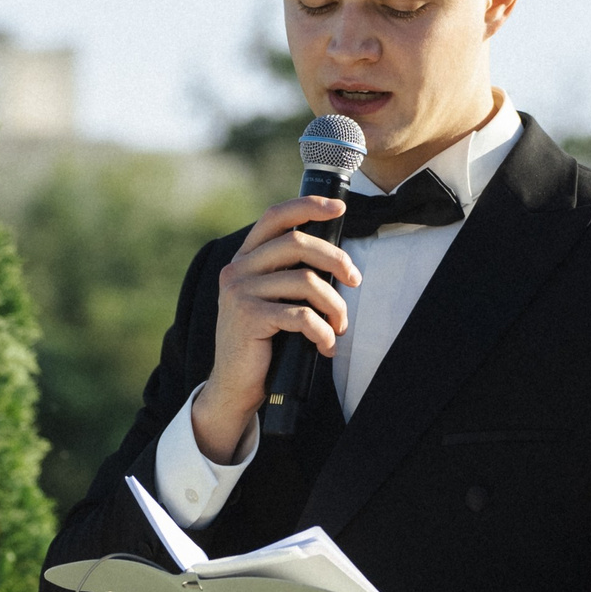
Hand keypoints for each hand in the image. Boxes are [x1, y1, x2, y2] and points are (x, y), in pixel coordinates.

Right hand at [194, 195, 361, 461]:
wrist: (235, 385)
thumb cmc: (262, 342)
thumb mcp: (270, 299)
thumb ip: (287, 274)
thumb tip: (335, 259)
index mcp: (243, 259)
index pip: (275, 217)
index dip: (308, 206)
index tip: (340, 207)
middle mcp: (237, 270)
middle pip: (297, 243)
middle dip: (335, 259)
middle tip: (355, 280)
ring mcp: (239, 292)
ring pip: (306, 281)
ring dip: (334, 306)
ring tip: (340, 326)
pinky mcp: (249, 318)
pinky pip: (301, 316)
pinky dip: (323, 331)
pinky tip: (326, 345)